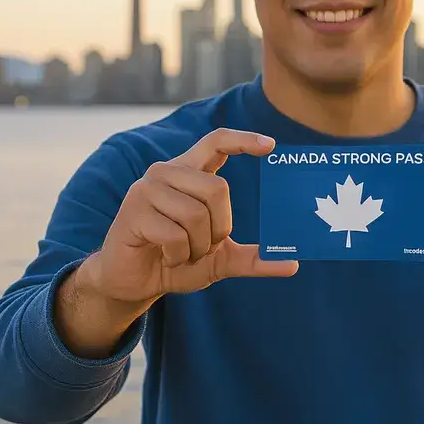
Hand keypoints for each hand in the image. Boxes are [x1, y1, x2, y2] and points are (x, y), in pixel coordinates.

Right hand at [88, 128, 298, 303]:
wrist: (132, 283)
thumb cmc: (174, 261)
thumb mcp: (219, 259)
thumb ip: (252, 258)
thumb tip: (292, 264)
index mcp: (189, 173)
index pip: (216, 141)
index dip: (243, 140)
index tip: (271, 146)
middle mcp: (167, 172)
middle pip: (217, 188)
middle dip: (219, 228)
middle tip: (204, 246)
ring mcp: (147, 189)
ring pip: (196, 214)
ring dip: (197, 246)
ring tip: (181, 252)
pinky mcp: (133, 211)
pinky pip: (175, 235)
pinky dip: (178, 255)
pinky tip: (164, 256)